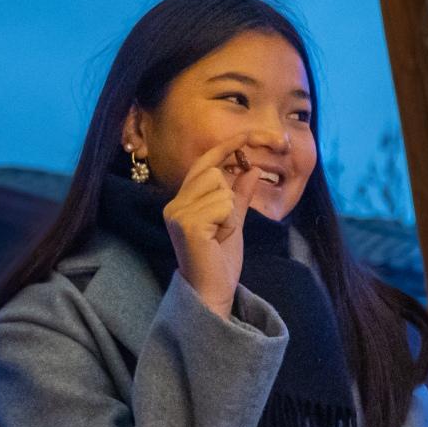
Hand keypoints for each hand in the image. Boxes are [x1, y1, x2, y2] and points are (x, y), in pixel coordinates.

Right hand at [164, 141, 246, 313]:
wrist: (213, 291)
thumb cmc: (220, 260)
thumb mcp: (234, 220)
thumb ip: (240, 195)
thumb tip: (253, 169)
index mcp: (183, 201)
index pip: (204, 164)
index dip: (226, 147)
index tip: (248, 135)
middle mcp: (174, 204)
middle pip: (214, 173)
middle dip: (230, 198)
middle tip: (224, 227)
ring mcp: (177, 213)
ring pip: (220, 188)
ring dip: (230, 212)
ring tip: (220, 234)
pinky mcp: (187, 223)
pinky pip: (223, 205)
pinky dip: (229, 222)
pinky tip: (218, 239)